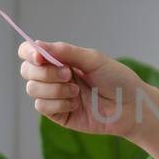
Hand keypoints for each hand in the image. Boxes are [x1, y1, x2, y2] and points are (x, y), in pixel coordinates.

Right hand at [18, 39, 156, 138]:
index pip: (30, 52)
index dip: (29, 53)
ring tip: (77, 91)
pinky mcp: (58, 114)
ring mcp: (54, 96)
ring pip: (32, 89)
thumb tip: (38, 44)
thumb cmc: (117, 79)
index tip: (39, 57)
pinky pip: (42, 107)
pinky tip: (76, 104)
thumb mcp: (93, 59)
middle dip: (45, 73)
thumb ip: (66, 52)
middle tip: (69, 74)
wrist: (131, 106)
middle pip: (27, 71)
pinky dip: (58, 103)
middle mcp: (54, 76)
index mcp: (60, 59)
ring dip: (55, 89)